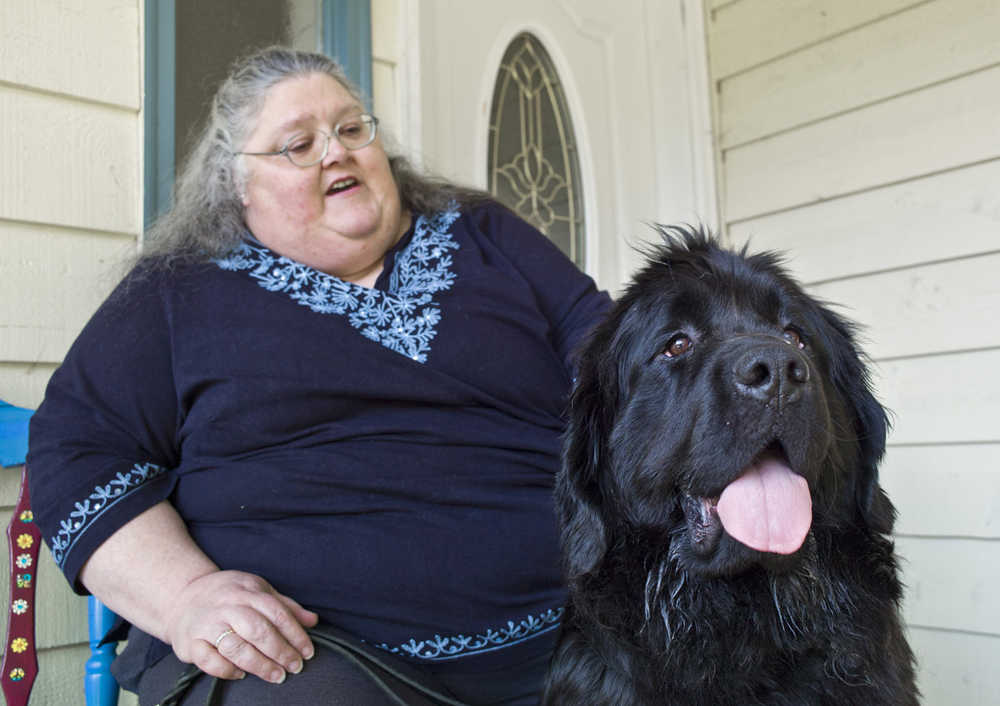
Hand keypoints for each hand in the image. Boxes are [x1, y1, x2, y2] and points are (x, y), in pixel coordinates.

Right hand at [164, 570, 318, 682]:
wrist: (183, 596)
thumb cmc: (228, 595)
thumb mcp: (257, 590)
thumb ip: (285, 606)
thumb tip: (313, 621)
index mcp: (247, 591)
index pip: (277, 612)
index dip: (295, 634)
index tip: (307, 652)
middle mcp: (227, 606)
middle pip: (258, 629)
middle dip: (280, 651)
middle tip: (295, 667)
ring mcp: (207, 624)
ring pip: (235, 647)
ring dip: (259, 664)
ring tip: (276, 675)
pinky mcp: (190, 642)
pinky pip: (209, 660)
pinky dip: (227, 670)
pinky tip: (242, 674)